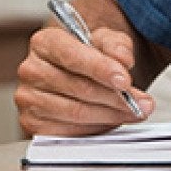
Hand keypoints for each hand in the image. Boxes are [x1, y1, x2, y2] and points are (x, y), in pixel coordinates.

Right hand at [15, 24, 153, 135]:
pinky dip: (96, 127)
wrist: (80, 70)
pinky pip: (69, 131)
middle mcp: (32, 70)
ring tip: (134, 111)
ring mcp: (29, 99)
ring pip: (76, 112)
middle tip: (141, 102)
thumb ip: (116, 45)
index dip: (101, 69)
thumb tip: (123, 59)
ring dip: (111, 114)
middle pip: (78, 88)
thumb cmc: (91, 54)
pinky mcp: (33, 123)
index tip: (125, 81)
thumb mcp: (107, 40)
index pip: (73, 56)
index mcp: (45, 42)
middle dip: (116, 97)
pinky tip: (112, 119)